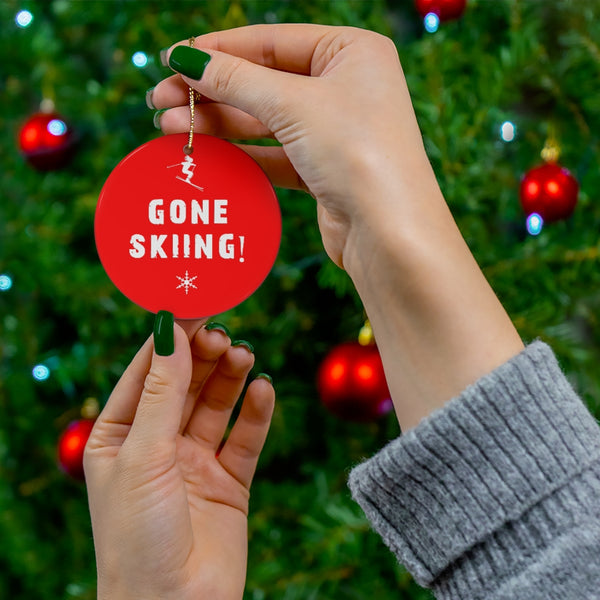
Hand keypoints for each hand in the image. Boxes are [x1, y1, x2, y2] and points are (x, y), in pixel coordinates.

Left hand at [84, 320, 274, 599]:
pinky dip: (256, 412)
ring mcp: (194, 461)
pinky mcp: (229, 481)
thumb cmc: (137, 537)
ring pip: (216, 404)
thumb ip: (163, 391)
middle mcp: (157, 444)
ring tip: (243, 355)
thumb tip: (171, 330)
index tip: (195, 304)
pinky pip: (245, 437)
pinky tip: (263, 390)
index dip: (170, 337)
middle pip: (185, 383)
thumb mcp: (144, 454)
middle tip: (223, 334)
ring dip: (230, 377)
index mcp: (119, 435)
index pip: (147, 371)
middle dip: (203, 356)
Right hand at [150, 24, 522, 430]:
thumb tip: (185, 59)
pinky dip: (240, 154)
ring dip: (218, 124)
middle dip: (210, 92)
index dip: (218, 51)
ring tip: (170, 127)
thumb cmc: (358, 153)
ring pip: (265, 121)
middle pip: (263, 82)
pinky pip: (274, 154)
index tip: (172, 61)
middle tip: (160, 101)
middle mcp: (346, 87)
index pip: (271, 41)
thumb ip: (235, 80)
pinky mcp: (324, 170)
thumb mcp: (293, 105)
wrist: (390, 234)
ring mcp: (335, 131)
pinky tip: (204, 153)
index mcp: (351, 52)